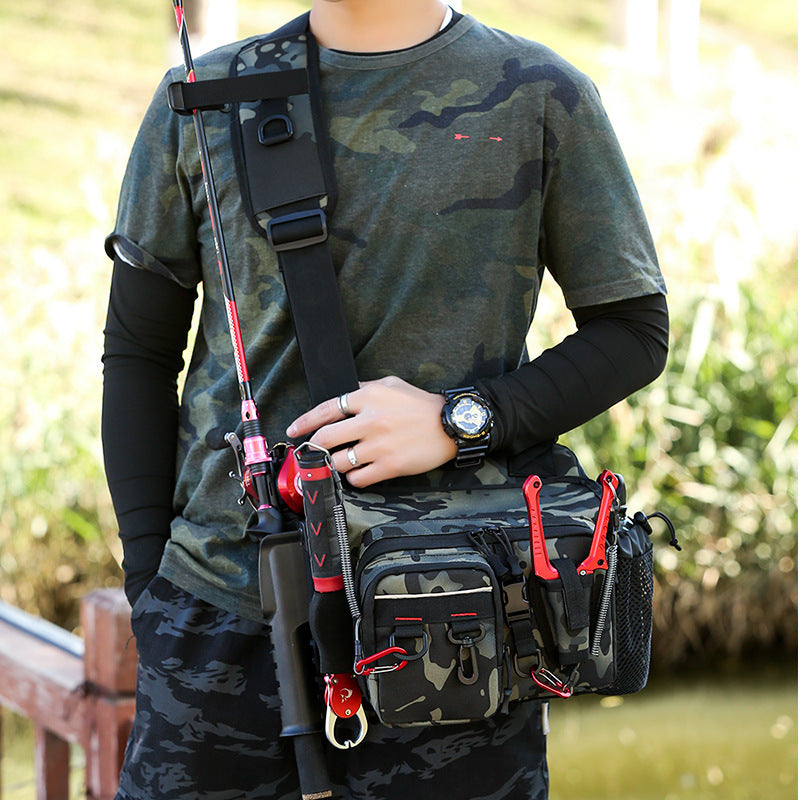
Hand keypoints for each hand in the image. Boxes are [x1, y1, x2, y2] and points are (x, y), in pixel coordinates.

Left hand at [286, 376, 457, 487]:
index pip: (326, 409)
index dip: (304, 421)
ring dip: (331, 464)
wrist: (451, 426)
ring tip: (332, 463)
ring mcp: (379, 446)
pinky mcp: (389, 466)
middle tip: (307, 452)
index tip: (294, 430)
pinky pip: (358, 478)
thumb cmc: (422, 405)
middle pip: (325, 437)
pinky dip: (352, 478)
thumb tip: (342, 398)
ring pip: (338, 461)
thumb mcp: (392, 385)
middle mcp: (370, 421)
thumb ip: (364, 389)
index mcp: (368, 397)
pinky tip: (356, 473)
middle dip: (311, 446)